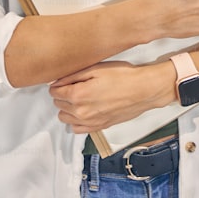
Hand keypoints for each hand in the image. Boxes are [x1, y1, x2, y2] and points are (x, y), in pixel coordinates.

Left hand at [48, 61, 174, 132]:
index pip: (54, 92)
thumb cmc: (123, 76)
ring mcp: (89, 122)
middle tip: (76, 86)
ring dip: (68, 108)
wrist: (143, 90)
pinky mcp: (98, 127)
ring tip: (81, 98)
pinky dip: (76, 120)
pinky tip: (85, 110)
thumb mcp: (96, 68)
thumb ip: (73, 76)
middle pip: (58, 105)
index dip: (58, 84)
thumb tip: (57, 82)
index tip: (66, 81)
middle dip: (63, 95)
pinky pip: (77, 129)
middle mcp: (81, 111)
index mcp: (78, 95)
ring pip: (65, 118)